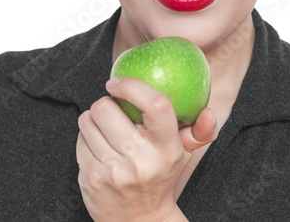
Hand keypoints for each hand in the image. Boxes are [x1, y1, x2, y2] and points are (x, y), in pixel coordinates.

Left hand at [76, 77, 217, 221]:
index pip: (155, 104)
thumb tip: (209, 113)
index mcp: (167, 148)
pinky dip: (87, 137)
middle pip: (106, 108)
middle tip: (113, 109)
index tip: (117, 82)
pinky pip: (80, 139)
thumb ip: (198, 131)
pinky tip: (99, 146)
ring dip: (94, 119)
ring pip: (88, 120)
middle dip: (106, 103)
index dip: (132, 86)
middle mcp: (140, 159)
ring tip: (106, 128)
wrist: (139, 221)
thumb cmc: (160, 176)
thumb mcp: (182, 154)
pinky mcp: (92, 179)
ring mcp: (114, 171)